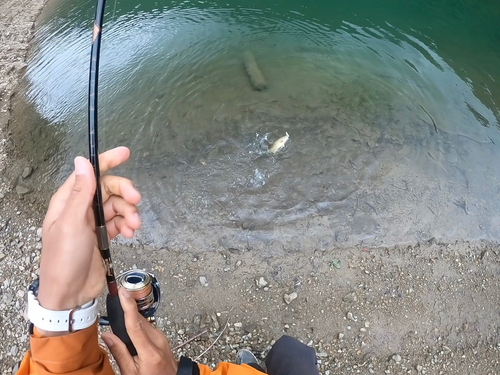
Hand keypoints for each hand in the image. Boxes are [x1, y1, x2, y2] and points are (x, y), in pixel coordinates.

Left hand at [37, 147, 140, 317]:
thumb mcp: (71, 223)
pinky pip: (120, 222)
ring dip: (129, 213)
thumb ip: (80, 192)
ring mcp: (93, 223)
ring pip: (117, 206)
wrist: (70, 293)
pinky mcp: (103, 236)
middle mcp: (81, 208)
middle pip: (108, 189)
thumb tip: (83, 161)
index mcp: (68, 201)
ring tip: (134, 226)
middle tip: (136, 200)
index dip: (107, 161)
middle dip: (124, 192)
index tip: (125, 153)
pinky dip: (128, 225)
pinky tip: (131, 233)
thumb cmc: (63, 258)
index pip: (89, 174)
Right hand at [102, 288, 178, 374]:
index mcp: (149, 351)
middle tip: (114, 306)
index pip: (135, 324)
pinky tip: (131, 332)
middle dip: (126, 313)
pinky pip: (148, 327)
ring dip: (131, 320)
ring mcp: (162, 338)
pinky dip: (138, 326)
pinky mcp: (162, 338)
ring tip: (120, 322)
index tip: (123, 292)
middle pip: (139, 320)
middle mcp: (158, 340)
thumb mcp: (130, 373)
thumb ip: (119, 353)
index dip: (128, 306)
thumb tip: (107, 335)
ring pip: (143, 322)